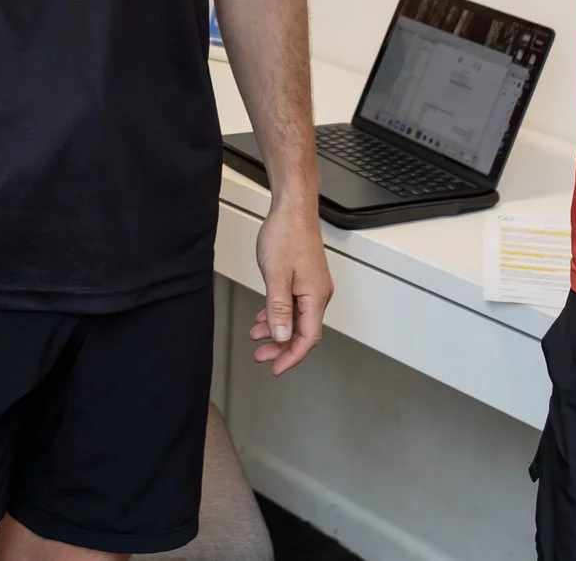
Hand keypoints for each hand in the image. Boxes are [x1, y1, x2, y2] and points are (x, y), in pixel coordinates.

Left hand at [249, 199, 331, 375]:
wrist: (293, 207)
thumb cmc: (287, 234)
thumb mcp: (276, 275)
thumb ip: (278, 309)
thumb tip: (282, 336)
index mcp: (315, 296)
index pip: (307, 338)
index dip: (291, 356)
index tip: (276, 368)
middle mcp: (318, 293)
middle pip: (302, 331)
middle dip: (281, 347)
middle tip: (261, 356)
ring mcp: (312, 285)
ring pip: (296, 318)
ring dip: (277, 330)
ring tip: (257, 337)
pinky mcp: (305, 278)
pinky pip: (293, 304)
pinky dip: (278, 314)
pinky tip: (264, 317)